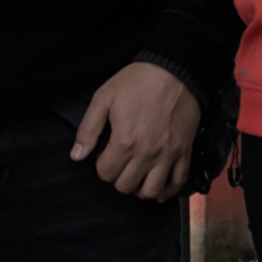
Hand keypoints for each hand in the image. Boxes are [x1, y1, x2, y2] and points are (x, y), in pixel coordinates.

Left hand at [70, 59, 202, 202]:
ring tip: (136, 176)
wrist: (175, 70)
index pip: (106, 174)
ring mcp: (167, 155)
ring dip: (140, 188)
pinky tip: (159, 186)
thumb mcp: (104, 98)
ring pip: (150, 191)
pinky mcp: (184, 152)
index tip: (105, 154)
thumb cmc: (138, 81)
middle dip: (118, 177)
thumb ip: (87, 129)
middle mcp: (146, 153)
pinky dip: (167, 191)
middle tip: (119, 162)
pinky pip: (177, 183)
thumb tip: (76, 155)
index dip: (101, 165)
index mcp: (124, 141)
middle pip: (126, 186)